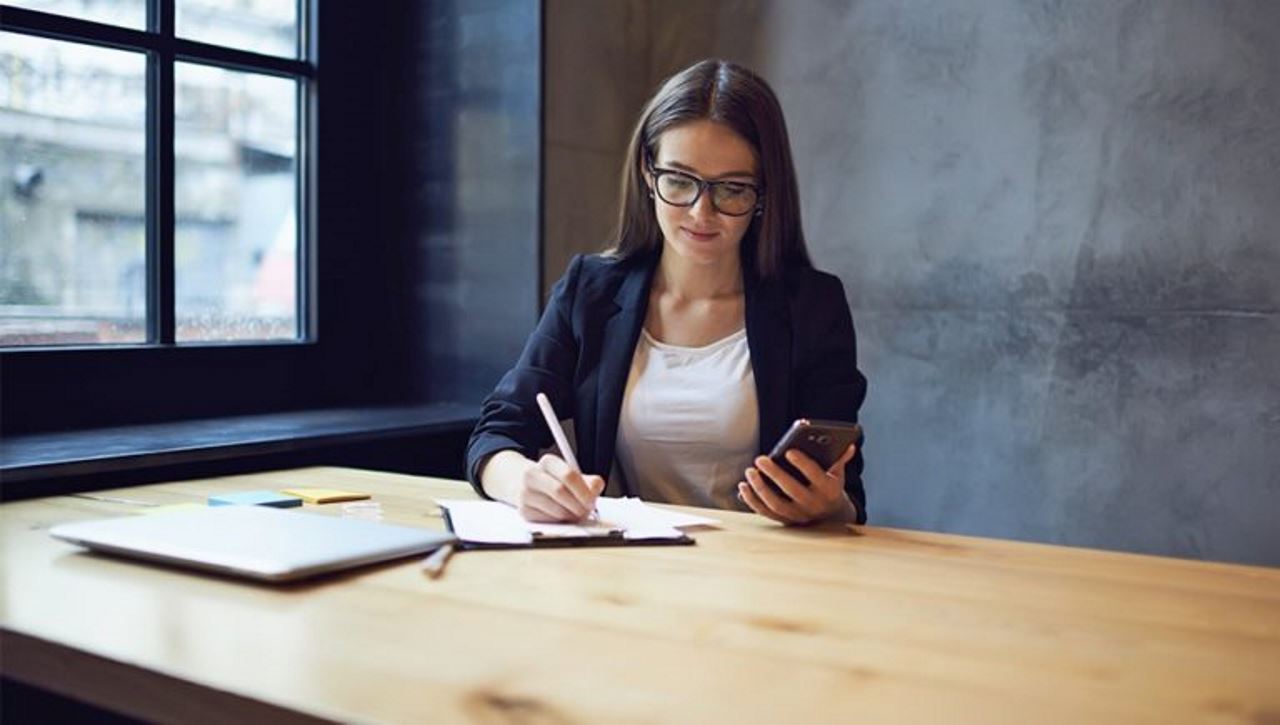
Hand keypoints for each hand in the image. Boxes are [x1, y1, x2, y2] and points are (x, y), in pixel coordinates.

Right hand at [510, 453, 603, 522]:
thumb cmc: (555, 480)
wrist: (528, 485)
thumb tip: (594, 492)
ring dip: (570, 516)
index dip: (583, 491)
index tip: (592, 501)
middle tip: (586, 511)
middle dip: (577, 505)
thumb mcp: (573, 475)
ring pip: (555, 509)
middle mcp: (532, 474)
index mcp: (548, 462)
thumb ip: (589, 482)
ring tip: (575, 513)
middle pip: (560, 492)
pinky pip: (548, 520)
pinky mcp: (524, 510)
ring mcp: (525, 493)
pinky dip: (559, 521)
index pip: (568, 475)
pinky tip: (562, 516)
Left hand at [738, 444, 858, 524]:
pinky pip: (766, 512)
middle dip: (775, 474)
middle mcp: (813, 505)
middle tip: (760, 459)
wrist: (830, 516)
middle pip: (792, 490)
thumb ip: (839, 459)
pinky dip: (752, 501)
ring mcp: (798, 515)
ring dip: (760, 488)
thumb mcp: (837, 474)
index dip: (803, 464)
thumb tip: (849, 445)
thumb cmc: (829, 487)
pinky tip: (743, 487)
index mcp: (828, 490)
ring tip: (750, 472)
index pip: (815, 475)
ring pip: (776, 504)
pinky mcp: (785, 521)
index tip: (789, 451)